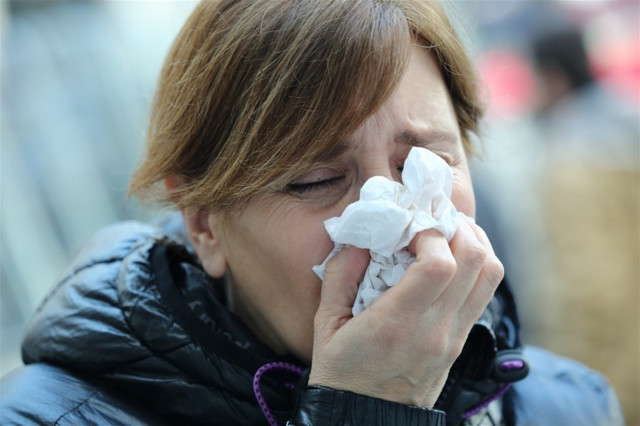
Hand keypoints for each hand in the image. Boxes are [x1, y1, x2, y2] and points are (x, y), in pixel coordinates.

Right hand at [308, 217, 503, 407]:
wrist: (365, 419)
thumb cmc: (341, 372)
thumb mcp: (325, 322)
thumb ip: (341, 273)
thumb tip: (363, 236)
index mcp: (398, 324)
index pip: (440, 264)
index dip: (430, 232)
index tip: (408, 227)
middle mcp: (436, 330)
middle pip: (476, 261)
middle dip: (458, 227)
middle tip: (432, 219)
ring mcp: (454, 338)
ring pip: (490, 275)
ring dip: (475, 243)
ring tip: (447, 233)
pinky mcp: (460, 342)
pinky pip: (484, 293)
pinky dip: (476, 265)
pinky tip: (450, 259)